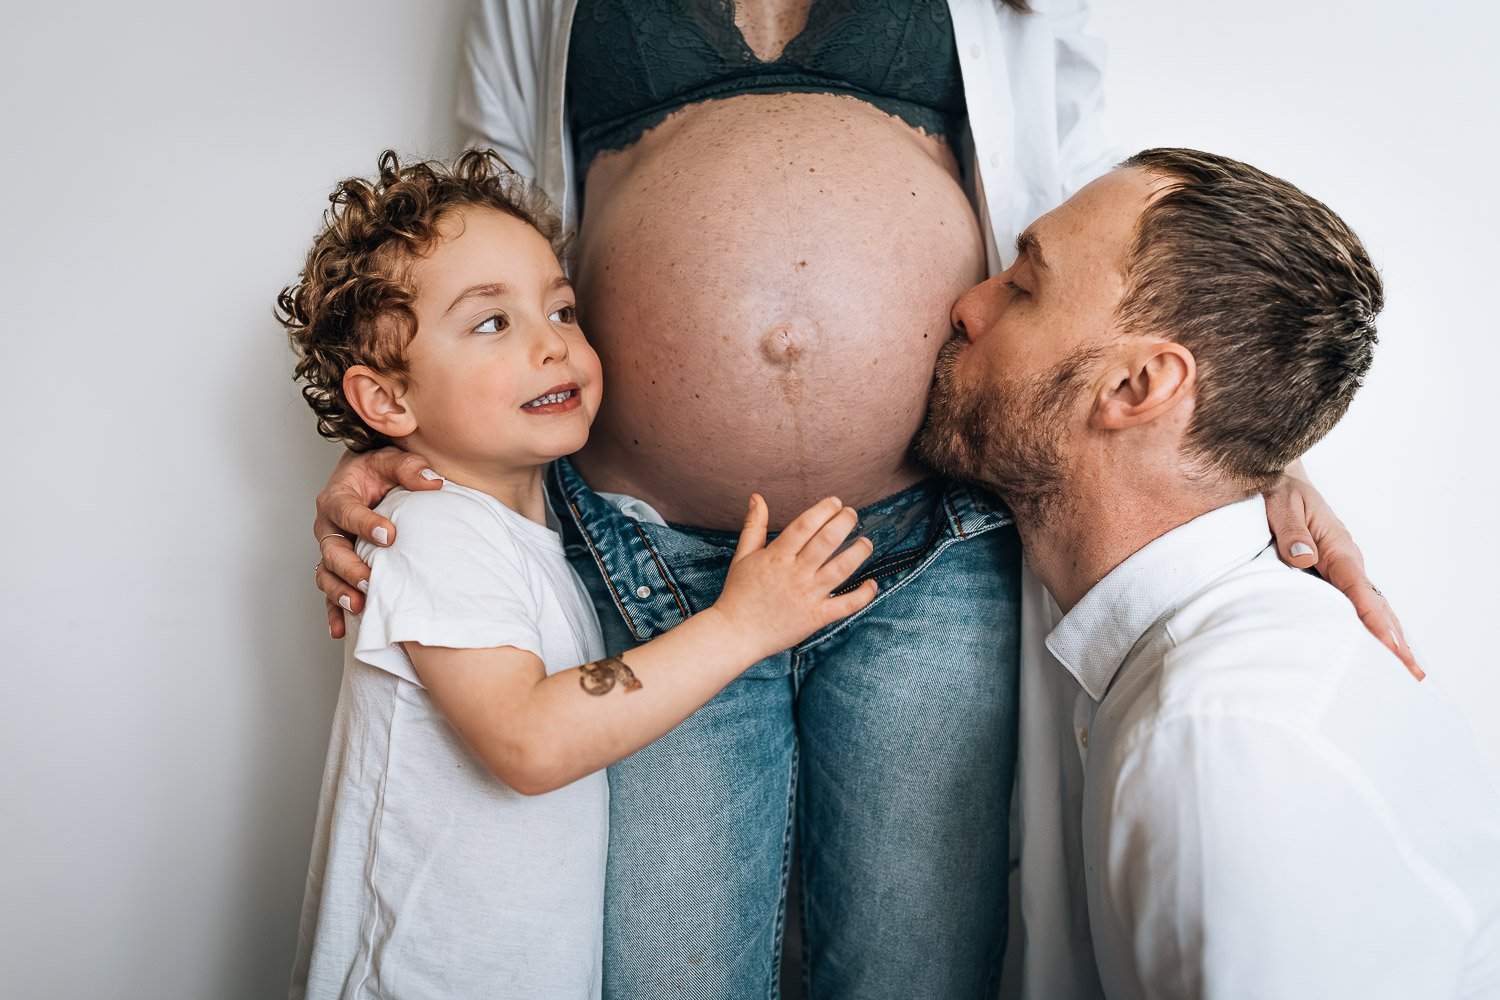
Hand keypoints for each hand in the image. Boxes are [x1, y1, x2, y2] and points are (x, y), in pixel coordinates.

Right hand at [314, 447, 441, 637]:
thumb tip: (434, 482)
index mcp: (338, 497)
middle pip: (332, 549)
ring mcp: (331, 549)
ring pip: (326, 574)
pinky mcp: (337, 568)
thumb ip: (410, 467)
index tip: (390, 535)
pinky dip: (333, 611)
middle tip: (369, 579)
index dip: (365, 524)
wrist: (365, 478)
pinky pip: (330, 592)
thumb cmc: (377, 469)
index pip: (346, 511)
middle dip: (349, 567)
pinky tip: (340, 630)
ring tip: (359, 605)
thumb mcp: (391, 459)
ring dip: (340, 592)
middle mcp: (329, 526)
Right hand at [710, 495, 877, 658]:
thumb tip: (757, 497)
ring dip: (858, 553)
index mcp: (776, 557)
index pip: (804, 526)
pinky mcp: (816, 617)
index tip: (835, 502)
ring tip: (866, 542)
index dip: (823, 510)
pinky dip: (863, 594)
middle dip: (844, 523)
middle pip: (826, 542)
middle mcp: (795, 573)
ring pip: (840, 569)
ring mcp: (808, 596)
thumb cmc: (739, 593)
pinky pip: (846, 605)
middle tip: (852, 513)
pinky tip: (872, 583)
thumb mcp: (742, 556)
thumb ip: (753, 525)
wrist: (736, 633)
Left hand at [1264, 469, 1421, 679]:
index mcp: (1337, 547)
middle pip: (1375, 605)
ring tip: (1405, 668)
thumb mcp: (1280, 506)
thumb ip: (1291, 532)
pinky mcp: (1333, 573)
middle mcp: (1346, 561)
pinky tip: (1378, 644)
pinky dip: (1371, 624)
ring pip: (1371, 606)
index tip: (1390, 645)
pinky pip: (1357, 602)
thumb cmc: (1279, 494)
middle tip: (1412, 672)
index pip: (1358, 590)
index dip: (1374, 620)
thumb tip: (1303, 558)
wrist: (1280, 482)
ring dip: (1388, 636)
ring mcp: (1342, 569)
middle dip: (1394, 639)